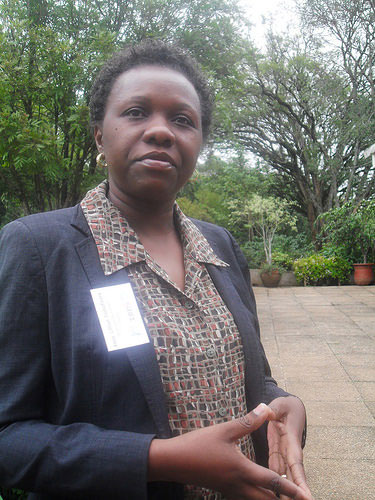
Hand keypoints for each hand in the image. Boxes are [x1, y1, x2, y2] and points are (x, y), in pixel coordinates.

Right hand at [148, 402, 311, 498]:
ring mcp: (230, 489)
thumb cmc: (199, 445)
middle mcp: (239, 485)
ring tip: (282, 496)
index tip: (305, 496)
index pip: (273, 482)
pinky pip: (245, 497)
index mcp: (243, 470)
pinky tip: (257, 490)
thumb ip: (248, 421)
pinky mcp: (222, 488)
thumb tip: (267, 409)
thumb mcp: (225, 430)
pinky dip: (256, 496)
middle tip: (298, 499)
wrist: (173, 461)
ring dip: (269, 499)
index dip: (291, 489)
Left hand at [268, 397, 312, 499]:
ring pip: (286, 475)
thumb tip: (267, 411)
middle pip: (294, 475)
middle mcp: (290, 450)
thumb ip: (274, 409)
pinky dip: (276, 482)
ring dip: (287, 490)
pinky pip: (276, 469)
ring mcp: (284, 453)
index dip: (300, 479)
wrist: (289, 407)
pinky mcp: (277, 453)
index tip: (306, 496)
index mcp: (291, 440)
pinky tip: (273, 494)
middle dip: (297, 492)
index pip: (296, 463)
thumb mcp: (280, 404)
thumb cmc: (286, 405)